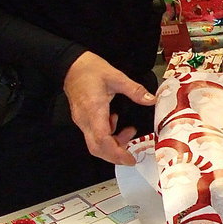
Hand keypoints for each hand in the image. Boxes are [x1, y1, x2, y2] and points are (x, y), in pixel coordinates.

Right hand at [63, 52, 155, 166]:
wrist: (71, 65)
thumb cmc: (91, 69)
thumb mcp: (116, 77)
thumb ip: (135, 90)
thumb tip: (152, 100)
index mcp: (94, 110)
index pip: (102, 140)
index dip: (116, 153)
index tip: (130, 159)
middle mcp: (85, 120)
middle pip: (97, 148)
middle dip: (115, 155)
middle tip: (132, 155)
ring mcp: (81, 121)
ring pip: (95, 143)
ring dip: (113, 144)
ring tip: (129, 132)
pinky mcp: (81, 119)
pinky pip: (93, 135)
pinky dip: (107, 135)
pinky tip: (116, 122)